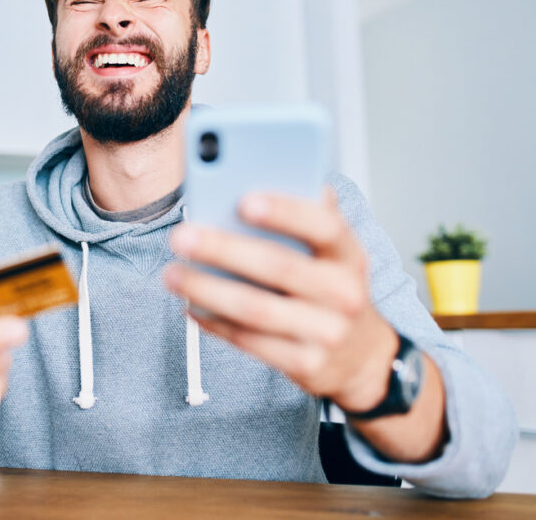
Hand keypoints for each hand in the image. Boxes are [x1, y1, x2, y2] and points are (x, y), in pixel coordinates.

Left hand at [164, 188, 396, 412]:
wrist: (363, 356)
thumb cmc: (333, 288)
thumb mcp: (333, 252)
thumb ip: (307, 215)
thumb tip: (269, 170)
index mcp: (349, 254)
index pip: (323, 226)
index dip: (285, 212)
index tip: (243, 199)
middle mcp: (344, 293)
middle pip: (277, 266)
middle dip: (223, 249)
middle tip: (181, 236)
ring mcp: (327, 333)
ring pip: (255, 309)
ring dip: (206, 290)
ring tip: (172, 274)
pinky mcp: (306, 364)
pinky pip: (250, 341)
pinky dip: (215, 323)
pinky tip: (191, 306)